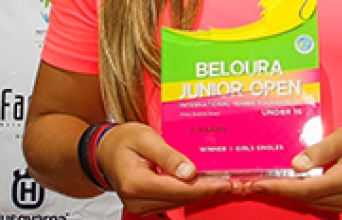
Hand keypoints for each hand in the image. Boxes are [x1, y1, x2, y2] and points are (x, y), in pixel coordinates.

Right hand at [96, 122, 234, 215]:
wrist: (104, 150)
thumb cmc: (123, 140)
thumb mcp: (146, 138)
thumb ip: (168, 156)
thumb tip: (190, 172)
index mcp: (136, 183)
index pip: (179, 189)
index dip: (206, 187)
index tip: (227, 183)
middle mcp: (137, 199)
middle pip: (182, 198)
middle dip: (210, 190)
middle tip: (237, 182)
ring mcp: (140, 205)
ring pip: (179, 201)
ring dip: (203, 192)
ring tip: (227, 182)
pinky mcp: (146, 204)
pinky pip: (173, 200)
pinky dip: (191, 192)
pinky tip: (207, 184)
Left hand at [249, 121, 341, 213]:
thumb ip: (321, 150)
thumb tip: (296, 163)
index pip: (305, 188)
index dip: (279, 187)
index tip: (258, 184)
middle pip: (304, 198)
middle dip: (278, 190)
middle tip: (252, 183)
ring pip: (310, 202)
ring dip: (289, 193)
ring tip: (266, 184)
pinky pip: (318, 202)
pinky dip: (303, 194)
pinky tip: (290, 185)